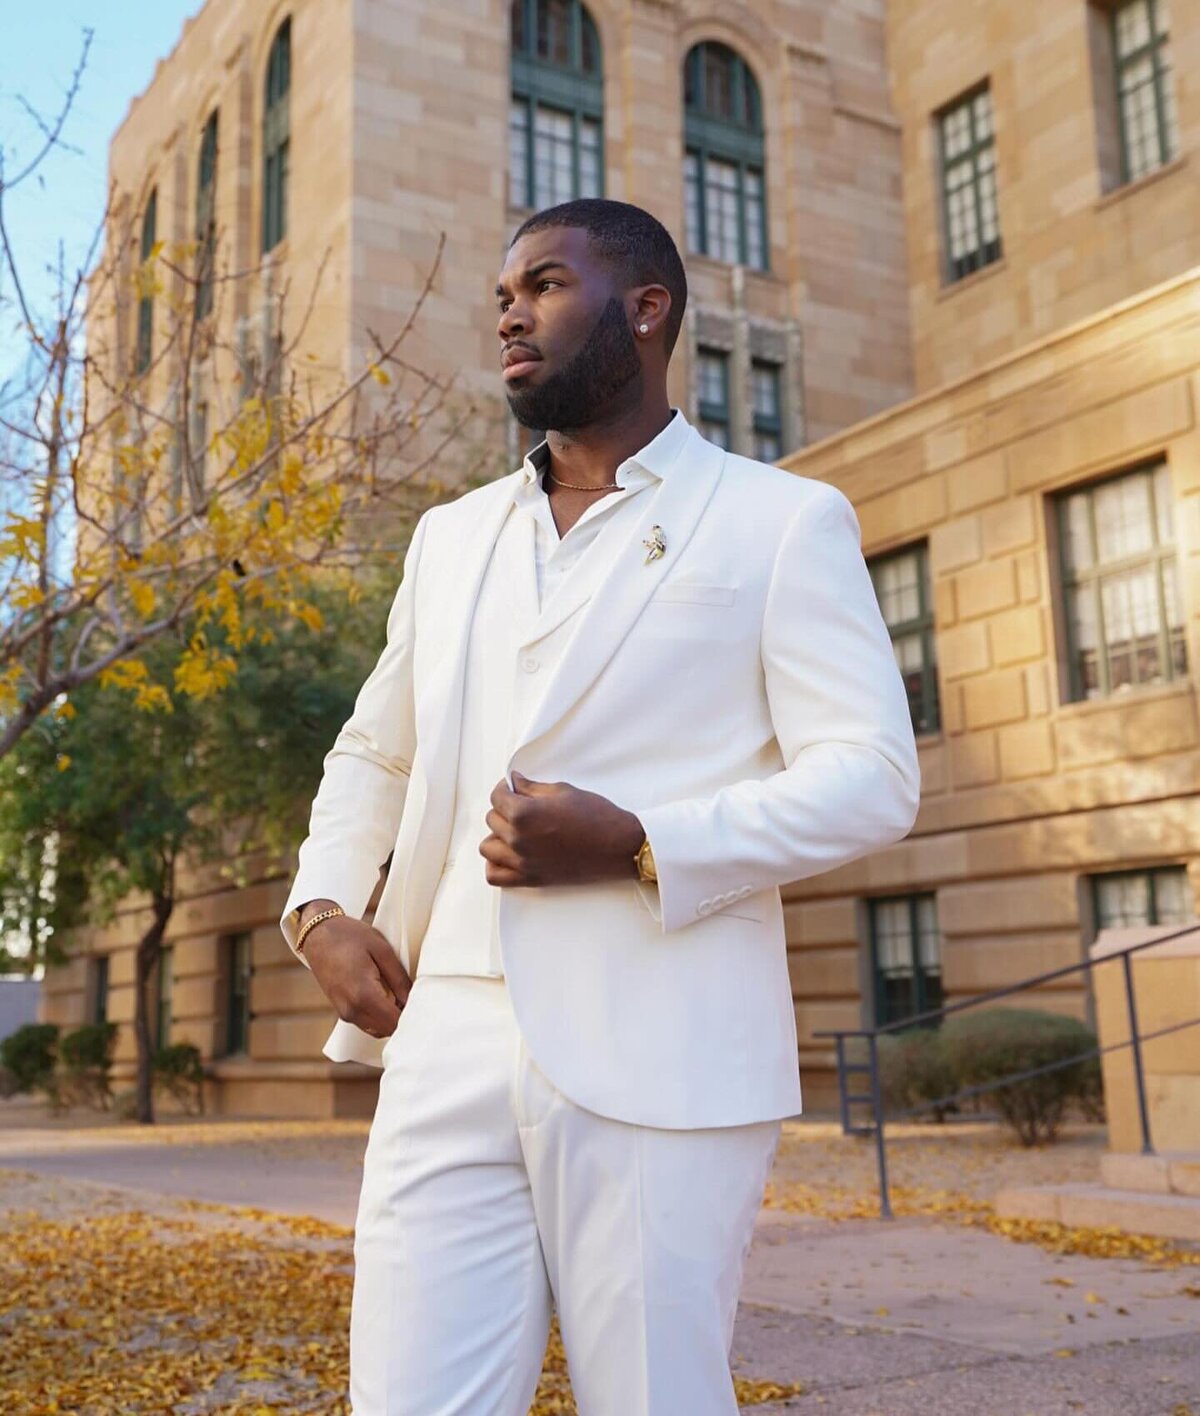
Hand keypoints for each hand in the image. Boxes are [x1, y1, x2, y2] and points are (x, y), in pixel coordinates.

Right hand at [298, 901, 410, 1038]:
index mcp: (363, 994)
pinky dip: (380, 1017)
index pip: (395, 1022)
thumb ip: (399, 979)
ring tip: (402, 996)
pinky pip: (367, 1023)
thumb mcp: (382, 950)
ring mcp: (344, 1013)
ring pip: (377, 1030)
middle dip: (404, 1019)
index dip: (413, 1017)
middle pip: (388, 1030)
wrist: (318, 935)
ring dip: (392, 1019)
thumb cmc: (350, 937)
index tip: (425, 1005)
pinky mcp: (342, 1011)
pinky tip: (388, 997)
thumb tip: (413, 1001)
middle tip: (417, 999)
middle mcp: (351, 1010)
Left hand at [480, 771, 644, 886]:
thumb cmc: (596, 816)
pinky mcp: (531, 878)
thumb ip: (532, 788)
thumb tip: (515, 782)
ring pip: (487, 846)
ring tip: (515, 830)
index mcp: (524, 814)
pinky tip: (510, 853)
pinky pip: (495, 875)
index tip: (513, 788)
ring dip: (498, 835)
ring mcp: (522, 862)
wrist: (618, 847)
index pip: (497, 797)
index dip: (505, 788)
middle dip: (505, 809)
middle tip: (522, 805)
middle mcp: (518, 839)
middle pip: (492, 819)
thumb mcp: (563, 792)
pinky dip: (497, 863)